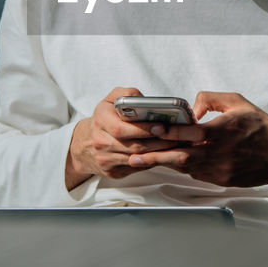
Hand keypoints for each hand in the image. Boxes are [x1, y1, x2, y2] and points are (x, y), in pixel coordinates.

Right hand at [65, 87, 193, 189]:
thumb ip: (127, 94)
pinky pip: (137, 168)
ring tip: (181, 145)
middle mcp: (100, 142)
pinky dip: (154, 161)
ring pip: (138, 158)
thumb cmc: (105, 117)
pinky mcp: (113, 172)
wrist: (84, 144)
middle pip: (134, 145)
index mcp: (100, 120)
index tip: (164, 126)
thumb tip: (145, 100)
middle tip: (182, 137)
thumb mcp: (110, 99)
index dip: (143, 129)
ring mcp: (106, 160)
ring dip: (161, 153)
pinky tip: (168, 154)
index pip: (121, 128)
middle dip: (160, 142)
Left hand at [127, 91, 267, 208]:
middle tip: (134, 155)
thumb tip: (192, 106)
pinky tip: (170, 162)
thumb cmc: (260, 126)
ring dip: (165, 163)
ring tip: (142, 160)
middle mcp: (221, 152)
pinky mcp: (221, 180)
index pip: (192, 132)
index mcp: (224, 130)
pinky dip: (182, 168)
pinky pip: (196, 174)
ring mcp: (221, 169)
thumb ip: (212, 98)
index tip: (154, 129)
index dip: (171, 132)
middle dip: (156, 156)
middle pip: (182, 157)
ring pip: (186, 167)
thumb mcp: (239, 102)